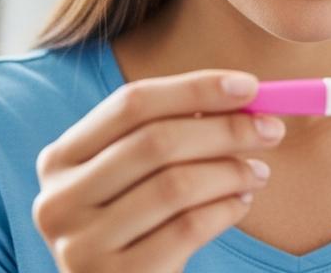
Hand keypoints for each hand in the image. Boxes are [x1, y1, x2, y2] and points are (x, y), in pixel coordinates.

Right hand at [31, 69, 285, 271]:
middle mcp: (59, 200)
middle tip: (271, 129)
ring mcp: (82, 245)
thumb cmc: (134, 225)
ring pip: (176, 186)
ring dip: (231, 171)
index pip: (131, 104)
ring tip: (257, 172)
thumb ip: (169, 133)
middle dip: (224, 129)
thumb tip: (241, 95)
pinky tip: (240, 203)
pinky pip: (188, 228)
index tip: (249, 86)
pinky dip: (225, 209)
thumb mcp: (134, 176)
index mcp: (60, 159)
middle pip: (155, 142)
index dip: (194, 89)